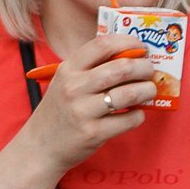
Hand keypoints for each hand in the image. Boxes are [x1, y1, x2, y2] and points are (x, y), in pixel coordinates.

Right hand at [25, 33, 156, 171]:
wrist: (40, 145)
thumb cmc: (59, 111)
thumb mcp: (65, 83)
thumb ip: (90, 69)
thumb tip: (129, 58)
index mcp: (68, 70)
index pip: (101, 45)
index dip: (127, 42)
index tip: (140, 47)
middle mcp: (74, 87)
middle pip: (121, 68)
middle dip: (144, 67)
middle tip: (149, 71)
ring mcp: (84, 111)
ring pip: (130, 93)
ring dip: (148, 90)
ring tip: (149, 91)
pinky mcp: (94, 133)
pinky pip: (130, 119)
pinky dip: (139, 115)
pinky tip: (134, 114)